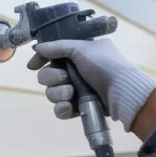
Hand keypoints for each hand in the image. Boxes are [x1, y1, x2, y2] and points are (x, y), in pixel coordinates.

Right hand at [27, 39, 155, 131]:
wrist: (122, 91)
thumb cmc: (105, 65)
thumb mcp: (82, 48)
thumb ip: (58, 47)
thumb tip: (37, 47)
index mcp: (76, 55)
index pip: (51, 55)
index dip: (40, 59)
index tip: (33, 65)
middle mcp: (74, 72)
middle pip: (46, 76)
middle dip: (51, 77)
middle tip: (64, 77)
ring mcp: (76, 91)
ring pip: (51, 93)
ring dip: (58, 93)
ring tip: (71, 93)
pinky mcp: (78, 108)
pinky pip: (60, 109)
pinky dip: (62, 109)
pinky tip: (69, 106)